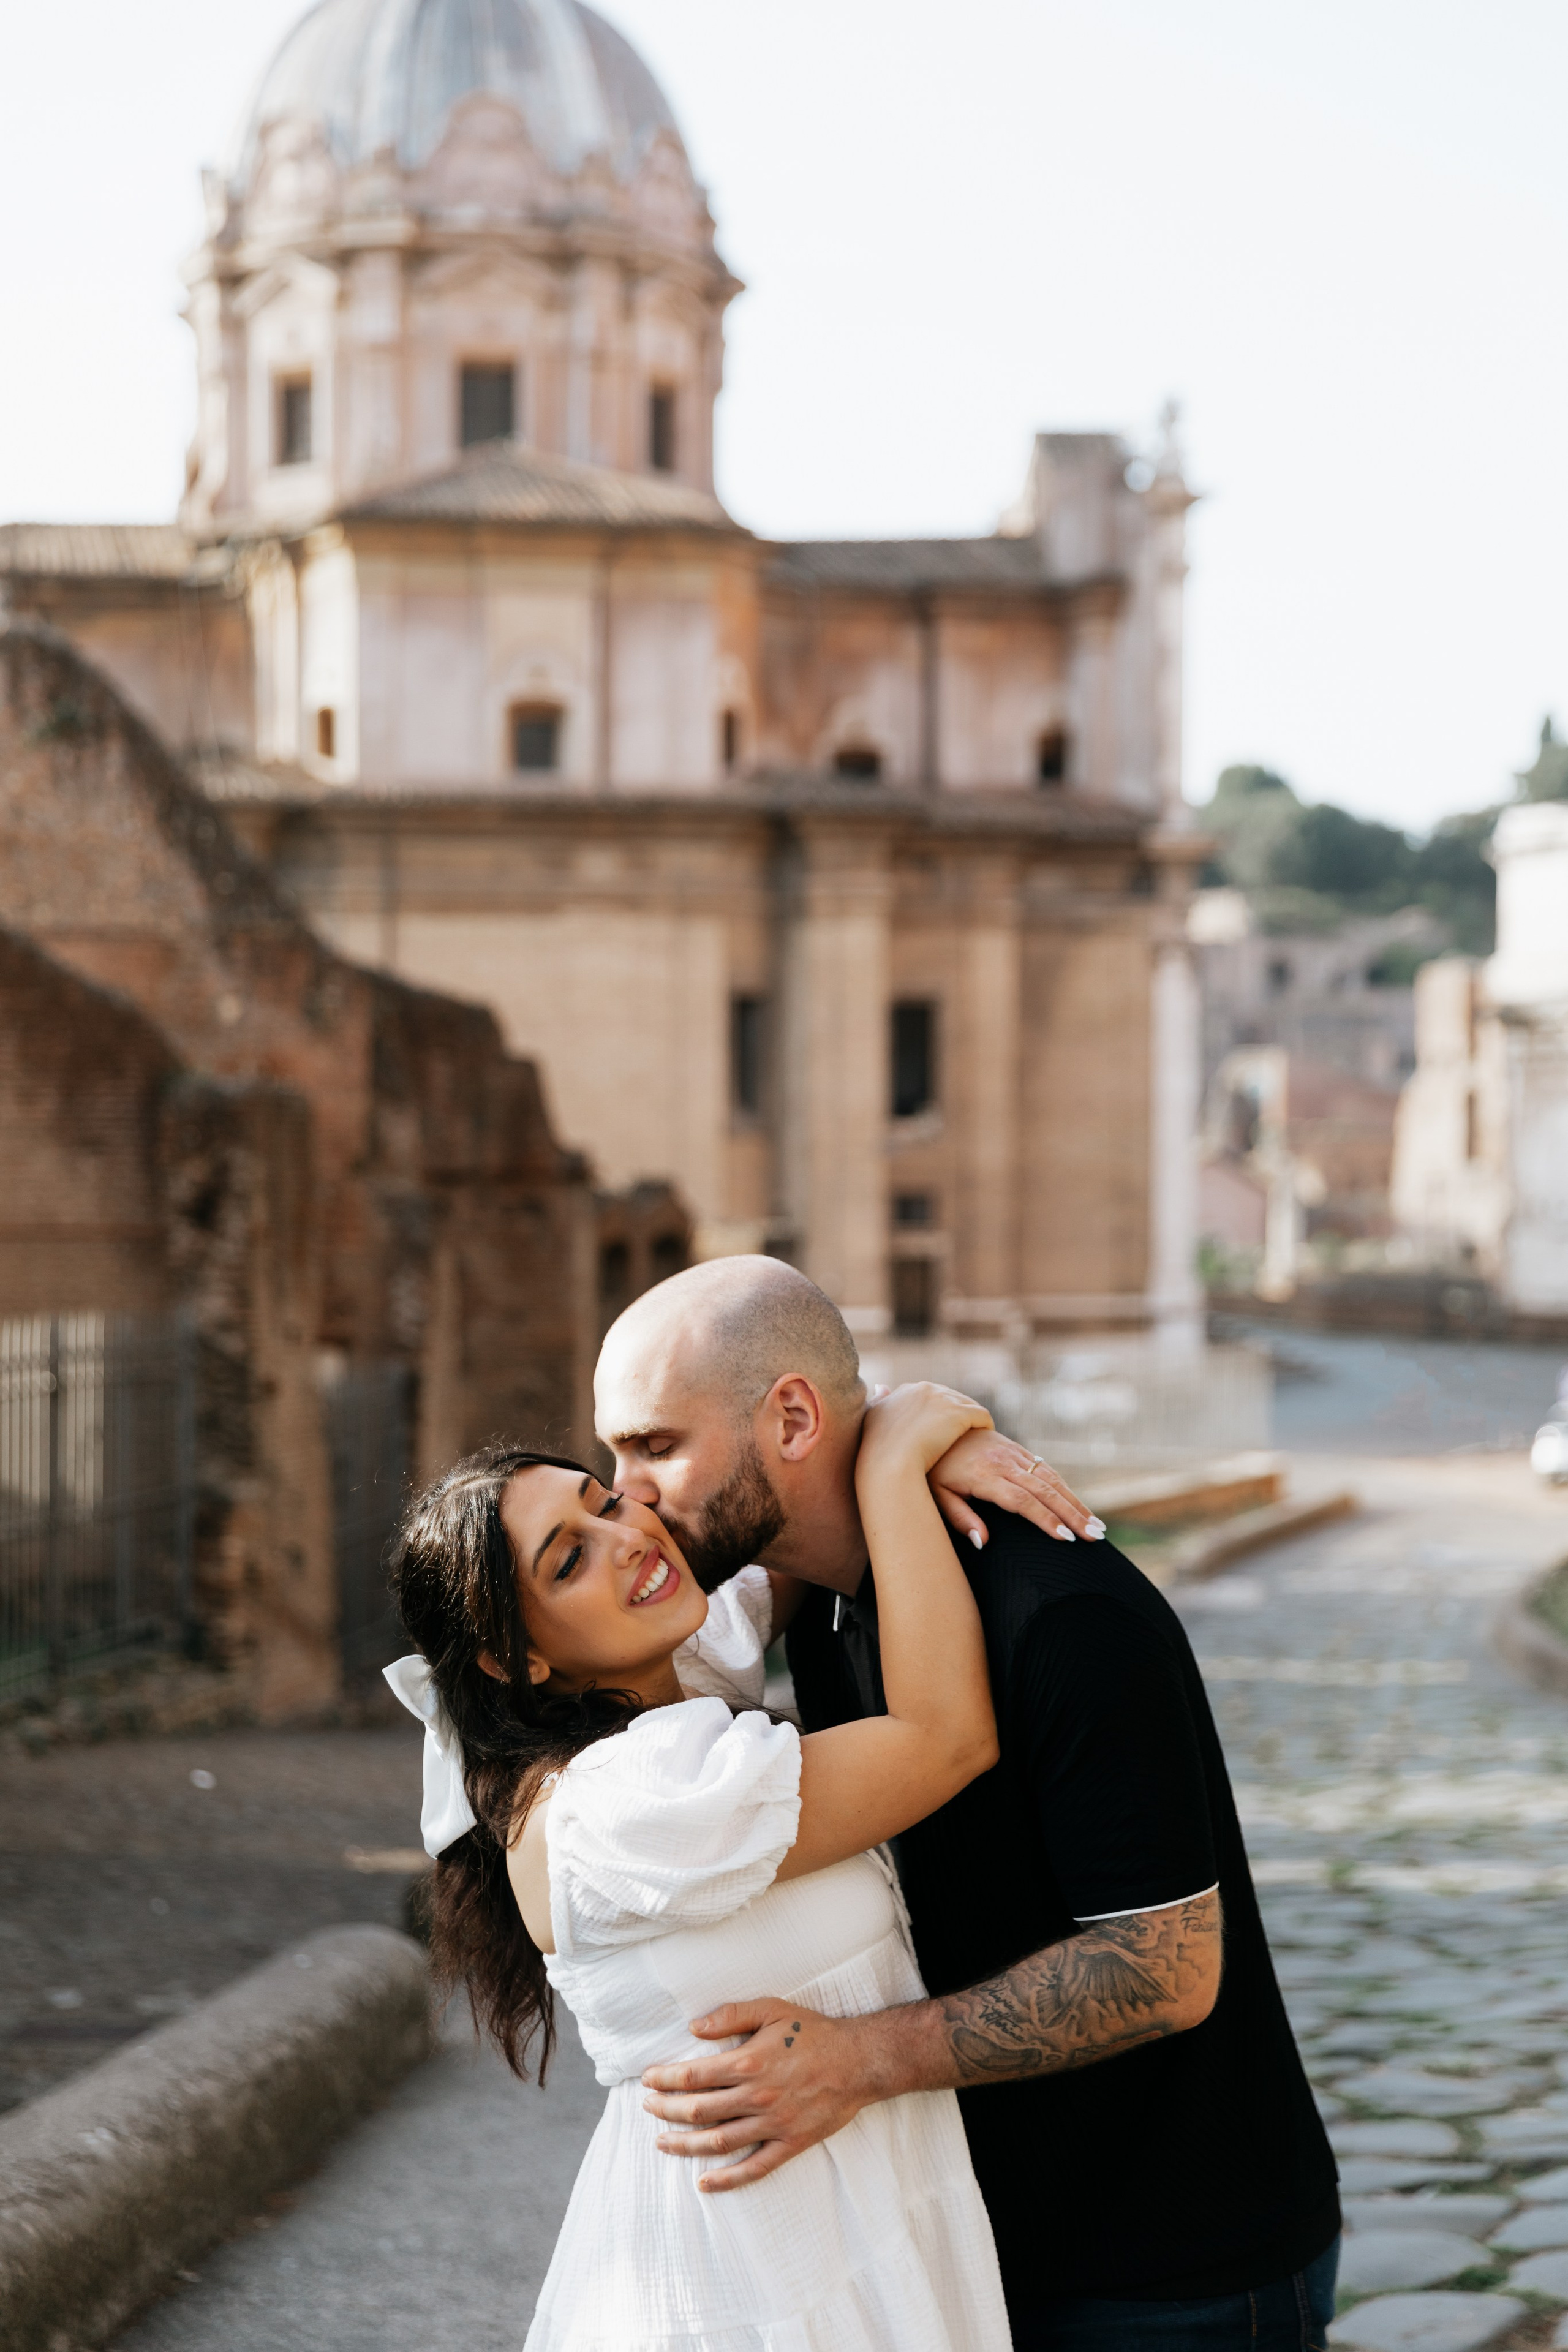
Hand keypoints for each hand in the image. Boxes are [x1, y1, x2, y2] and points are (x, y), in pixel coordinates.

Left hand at [642, 2000, 882, 2189]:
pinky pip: (753, 2168)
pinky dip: (727, 2180)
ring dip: (685, 2145)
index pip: (693, 2077)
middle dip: (666, 2110)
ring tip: (662, 2143)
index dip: (665, 2080)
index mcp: (749, 2063)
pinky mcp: (790, 2144)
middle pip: (698, 2111)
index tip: (648, 2079)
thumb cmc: (813, 2032)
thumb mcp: (772, 2009)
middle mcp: (756, 2097)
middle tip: (648, 2107)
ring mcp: (773, 2124)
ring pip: (718, 2142)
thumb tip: (693, 2027)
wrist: (859, 2062)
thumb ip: (731, 2016)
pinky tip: (704, 2183)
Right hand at [855, 1381, 991, 1485]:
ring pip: (968, 1405)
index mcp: (906, 1391)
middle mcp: (925, 1389)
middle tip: (963, 1435)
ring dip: (972, 1420)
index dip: (938, 1414)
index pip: (930, 1396)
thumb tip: (881, 1386)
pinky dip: (985, 1425)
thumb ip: (879, 1401)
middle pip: (951, 1398)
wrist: (889, 1464)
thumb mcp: (874, 1420)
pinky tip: (986, 1438)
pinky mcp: (959, 1413)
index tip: (941, 1430)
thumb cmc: (878, 1452)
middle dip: (957, 1415)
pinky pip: (981, 1416)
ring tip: (977, 1436)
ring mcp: (943, 1399)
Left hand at [928, 1429, 1103, 1548]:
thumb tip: (983, 1542)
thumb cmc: (932, 1468)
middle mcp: (1003, 1462)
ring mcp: (1013, 1453)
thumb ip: (960, 1518)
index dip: (1045, 1520)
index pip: (1022, 1501)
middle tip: (1095, 1536)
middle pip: (1045, 1490)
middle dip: (1073, 1515)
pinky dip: (1066, 1488)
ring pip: (1052, 1478)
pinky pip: (1047, 1468)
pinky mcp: (1017, 1449)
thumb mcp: (936, 1495)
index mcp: (984, 1476)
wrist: (932, 1424)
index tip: (1066, 1539)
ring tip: (1097, 1526)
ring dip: (1076, 1502)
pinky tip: (1079, 1506)